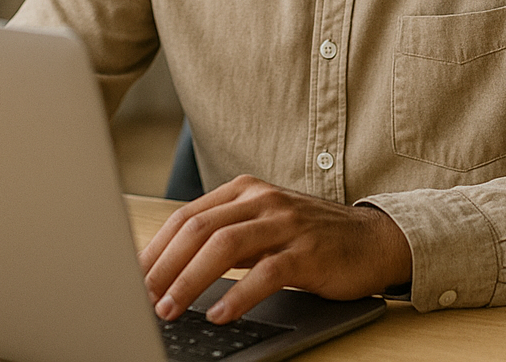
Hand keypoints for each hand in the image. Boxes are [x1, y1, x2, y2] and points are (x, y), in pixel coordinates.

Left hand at [140, 174, 411, 324]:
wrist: (373, 240)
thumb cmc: (310, 238)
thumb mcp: (262, 228)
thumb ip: (222, 238)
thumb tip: (167, 269)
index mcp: (244, 191)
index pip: (186, 216)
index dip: (154, 249)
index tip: (131, 279)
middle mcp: (262, 200)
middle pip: (198, 229)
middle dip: (163, 267)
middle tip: (140, 297)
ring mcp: (286, 223)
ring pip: (224, 246)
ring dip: (190, 280)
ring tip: (169, 308)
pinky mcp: (308, 250)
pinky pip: (266, 272)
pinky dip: (238, 295)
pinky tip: (219, 314)